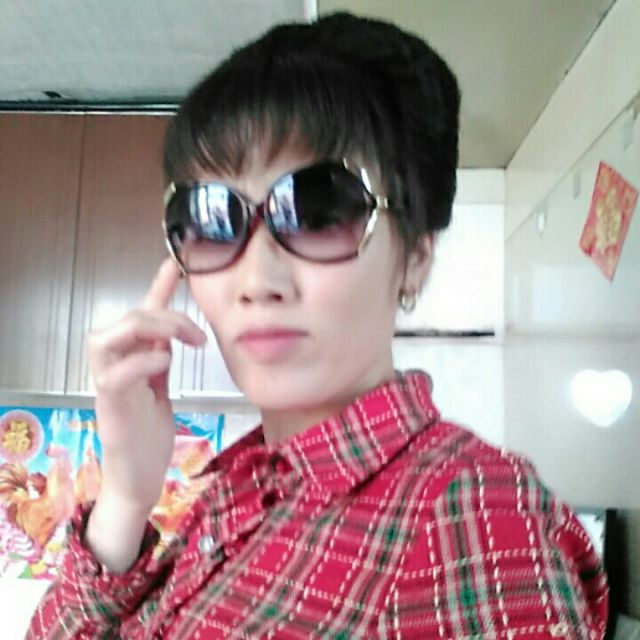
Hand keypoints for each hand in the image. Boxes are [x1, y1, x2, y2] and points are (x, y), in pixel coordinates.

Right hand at [88, 258, 206, 513]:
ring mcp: (107, 388)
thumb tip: (174, 331)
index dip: (157, 288)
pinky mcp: (110, 409)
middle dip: (163, 316)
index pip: (141, 316)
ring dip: (148, 331)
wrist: (138, 479)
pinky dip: (143, 361)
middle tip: (196, 336)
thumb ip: (161, 358)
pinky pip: (115, 374)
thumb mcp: (160, 388)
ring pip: (106, 339)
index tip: (175, 265)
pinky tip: (165, 364)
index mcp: (129, 361)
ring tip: (181, 342)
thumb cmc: (149, 436)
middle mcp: (112, 369)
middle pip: (122, 321)